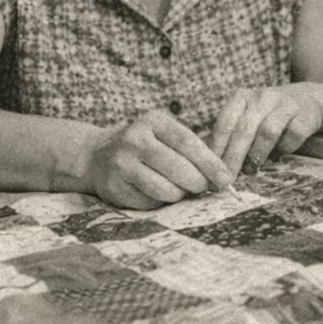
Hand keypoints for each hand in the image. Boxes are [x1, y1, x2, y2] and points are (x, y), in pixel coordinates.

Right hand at [82, 108, 232, 209]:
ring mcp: (121, 163)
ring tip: (180, 189)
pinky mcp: (113, 187)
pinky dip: (160, 202)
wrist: (97, 156)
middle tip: (203, 187)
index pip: (188, 142)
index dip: (210, 162)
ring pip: (165, 189)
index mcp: (153, 121)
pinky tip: (157, 193)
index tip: (226, 178)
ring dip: (179, 194)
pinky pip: (150, 202)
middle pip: (178, 167)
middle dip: (198, 182)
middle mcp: (134, 139)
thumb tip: (224, 176)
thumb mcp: (166, 135)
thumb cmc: (146, 146)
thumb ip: (193, 149)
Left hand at [208, 83, 322, 175]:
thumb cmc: (270, 114)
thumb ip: (232, 137)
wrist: (310, 99)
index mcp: (242, 97)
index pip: (225, 123)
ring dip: (257, 155)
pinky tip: (278, 157)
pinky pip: (291, 136)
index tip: (212, 171)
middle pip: (244, 129)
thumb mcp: (249, 117)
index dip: (218, 148)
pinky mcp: (305, 114)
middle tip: (227, 179)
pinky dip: (283, 150)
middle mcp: (262, 97)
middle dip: (234, 157)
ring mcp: (285, 104)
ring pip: (267, 132)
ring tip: (251, 170)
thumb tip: (214, 167)